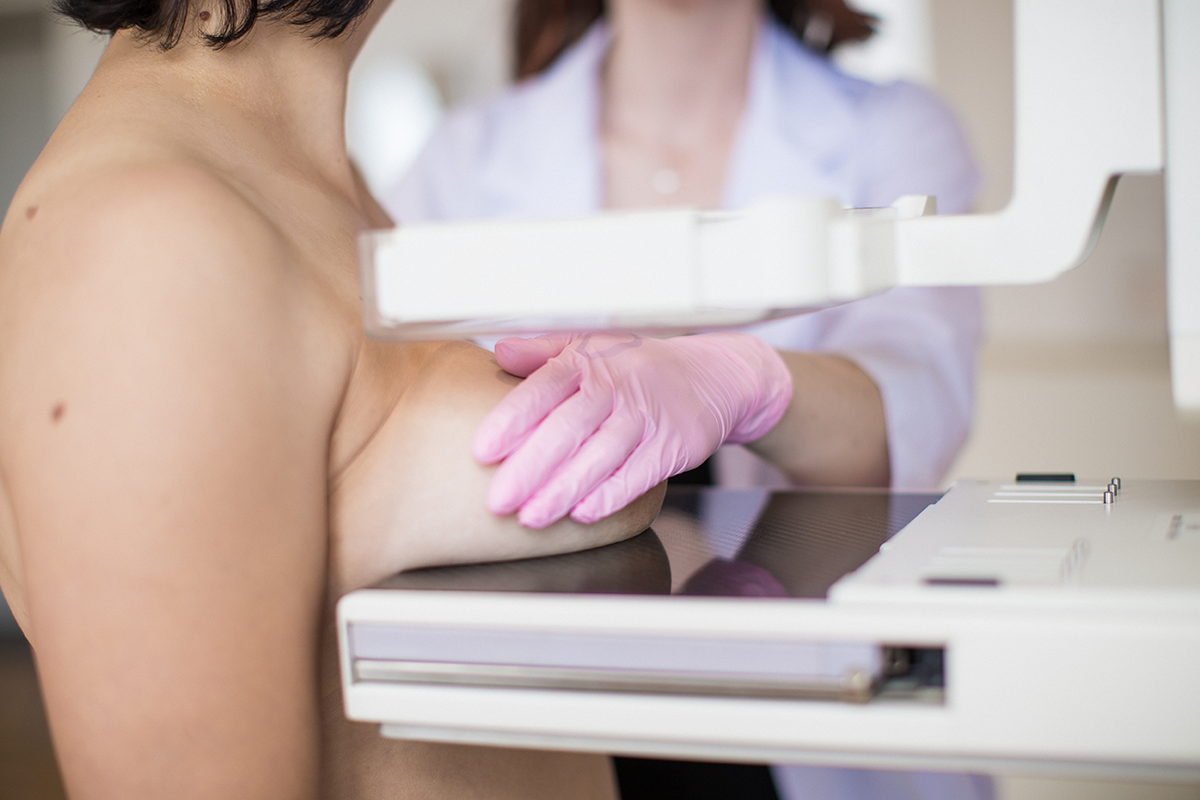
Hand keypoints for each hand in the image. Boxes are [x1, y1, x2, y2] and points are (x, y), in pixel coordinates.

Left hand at [473, 332, 791, 527]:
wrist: (710, 375)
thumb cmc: (639, 365)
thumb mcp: (592, 348)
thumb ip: (544, 352)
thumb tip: (500, 351)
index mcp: (588, 362)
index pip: (544, 388)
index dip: (512, 419)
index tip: (482, 449)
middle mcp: (617, 387)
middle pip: (569, 428)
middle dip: (531, 467)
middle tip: (498, 499)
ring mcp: (646, 417)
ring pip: (601, 455)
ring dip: (564, 489)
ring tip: (531, 517)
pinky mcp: (672, 446)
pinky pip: (638, 473)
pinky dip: (611, 494)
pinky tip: (583, 513)